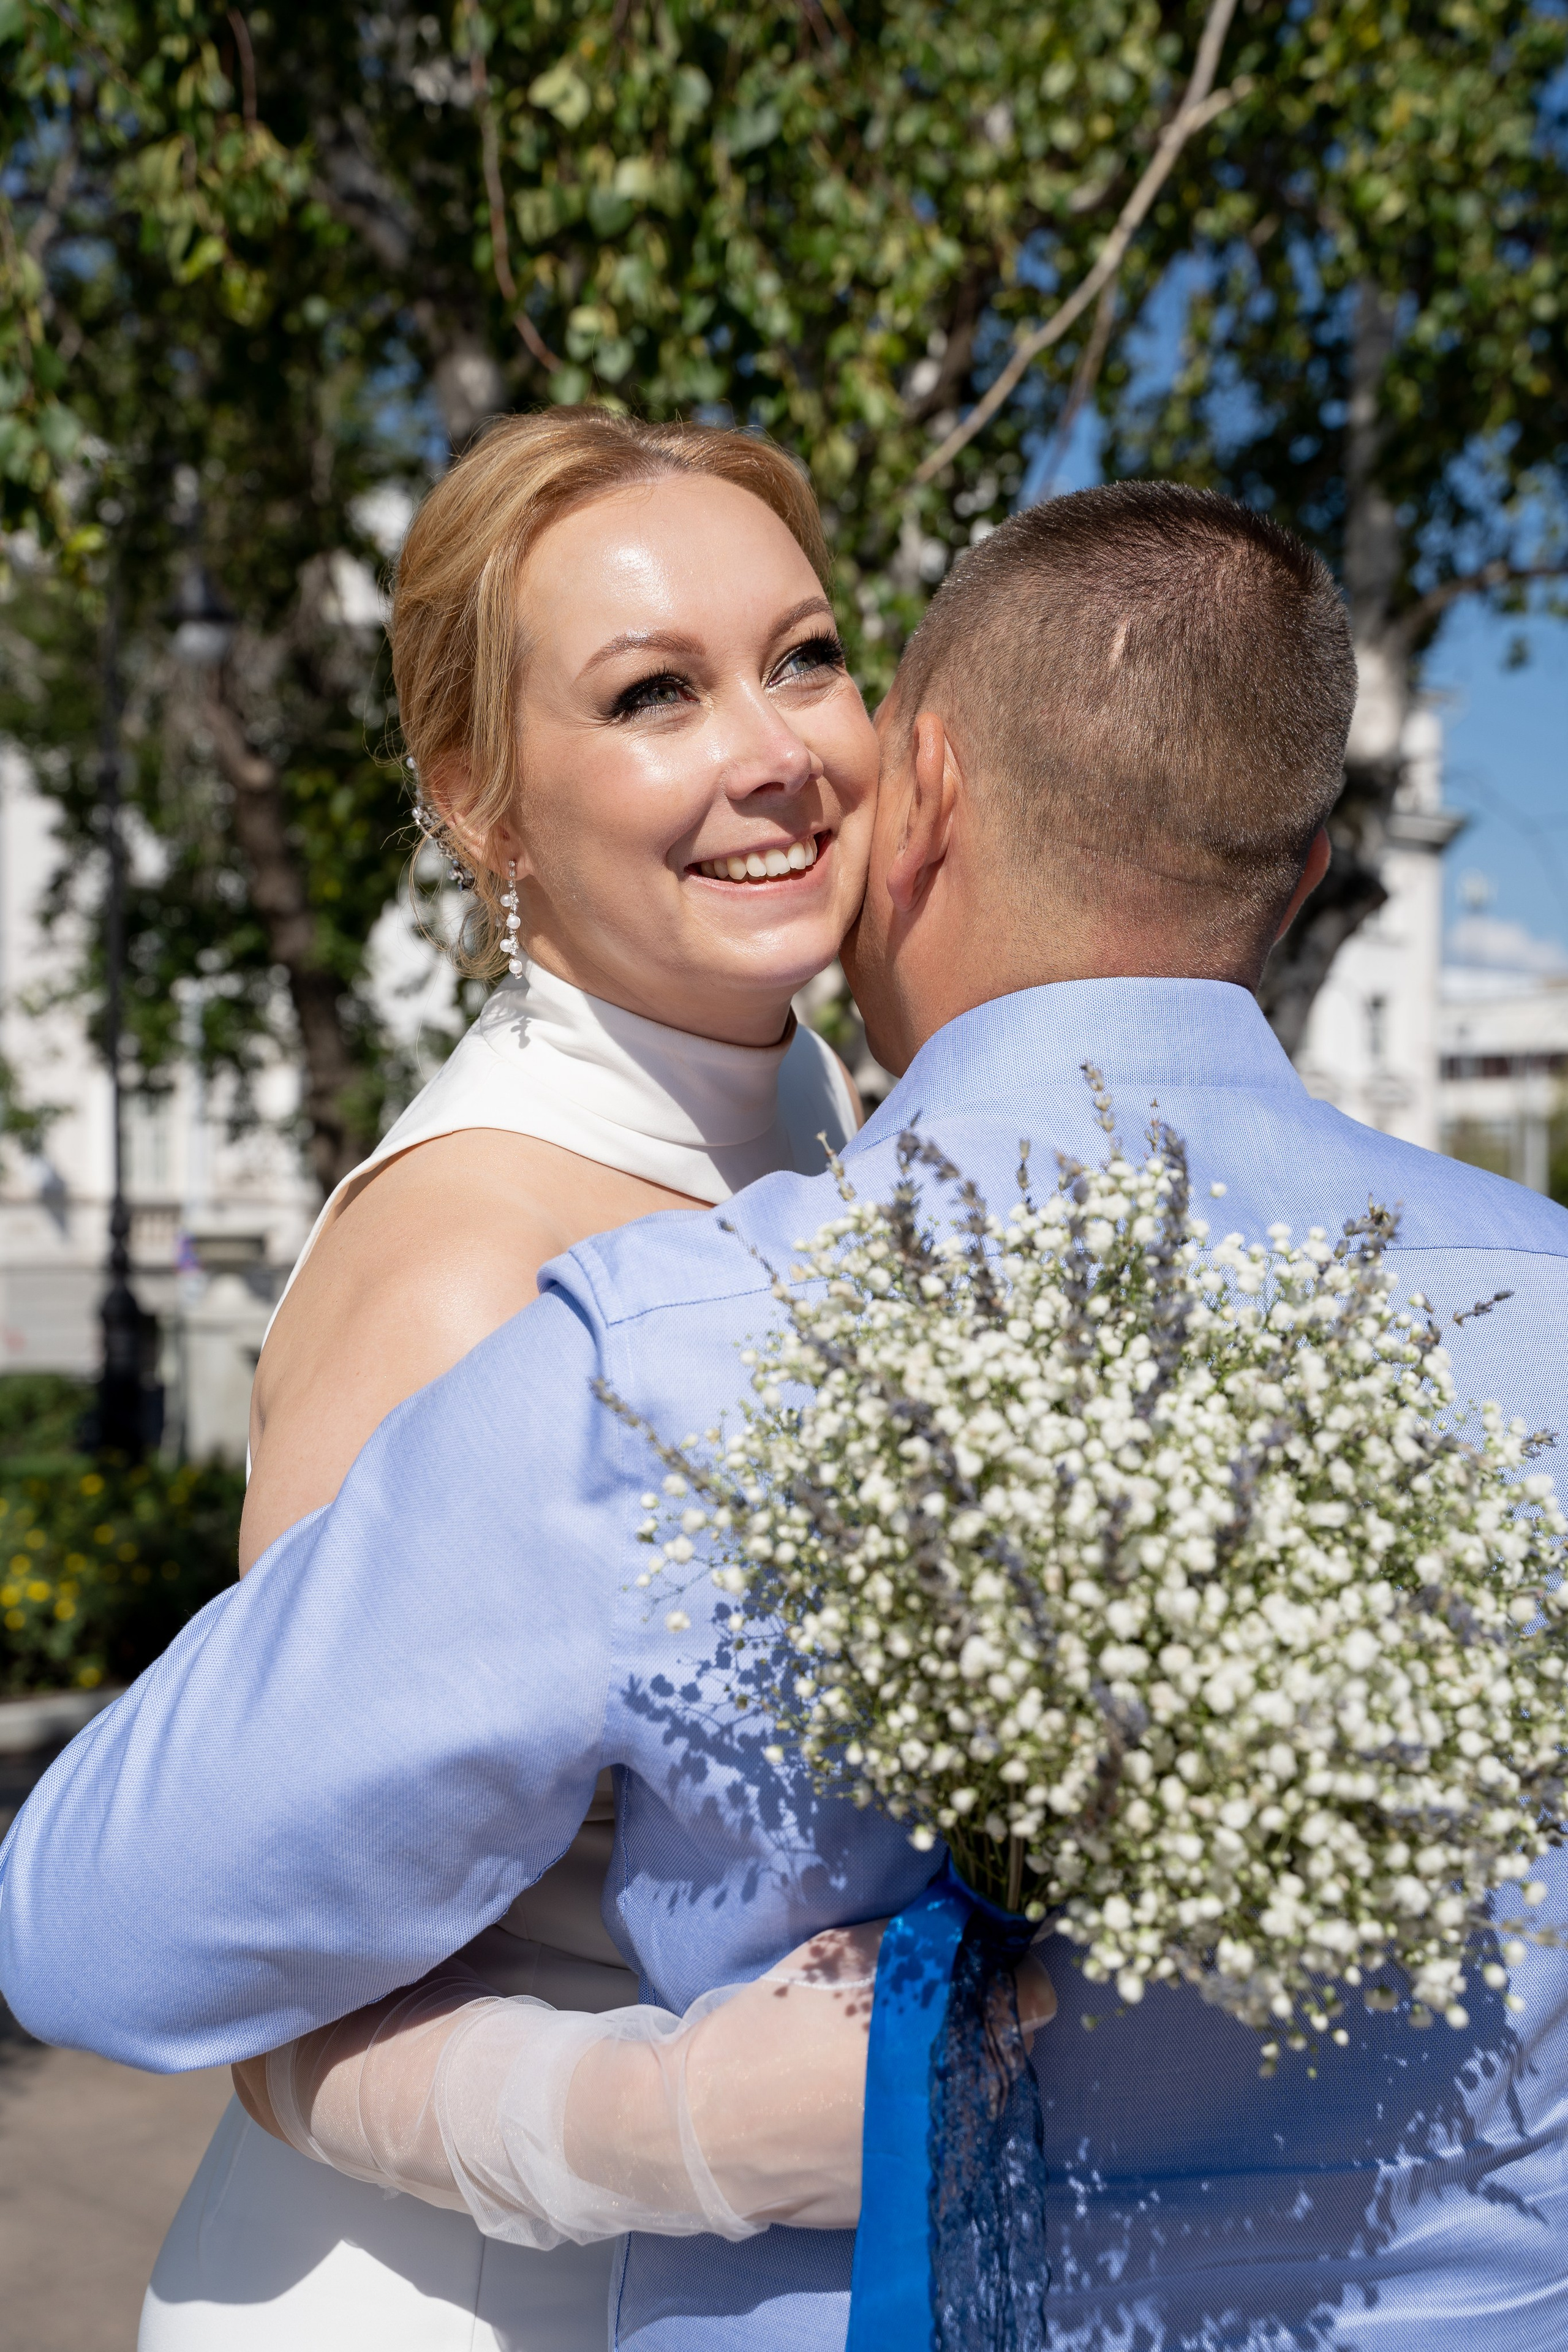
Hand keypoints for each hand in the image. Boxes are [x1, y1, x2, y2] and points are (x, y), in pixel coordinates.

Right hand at [657, 1920, 1054, 2230]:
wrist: (708, 2128)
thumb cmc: (772, 2028)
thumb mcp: (843, 1955)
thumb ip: (920, 1942)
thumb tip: (971, 1928)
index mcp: (948, 2037)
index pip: (1033, 1997)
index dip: (1010, 1970)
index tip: (984, 1962)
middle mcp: (960, 2104)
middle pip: (1014, 2050)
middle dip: (988, 2019)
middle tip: (937, 2002)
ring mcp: (942, 2156)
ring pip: (986, 2099)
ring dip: (965, 2069)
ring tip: (906, 2051)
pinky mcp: (916, 2192)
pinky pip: (950, 2141)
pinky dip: (933, 2115)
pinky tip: (884, 2098)